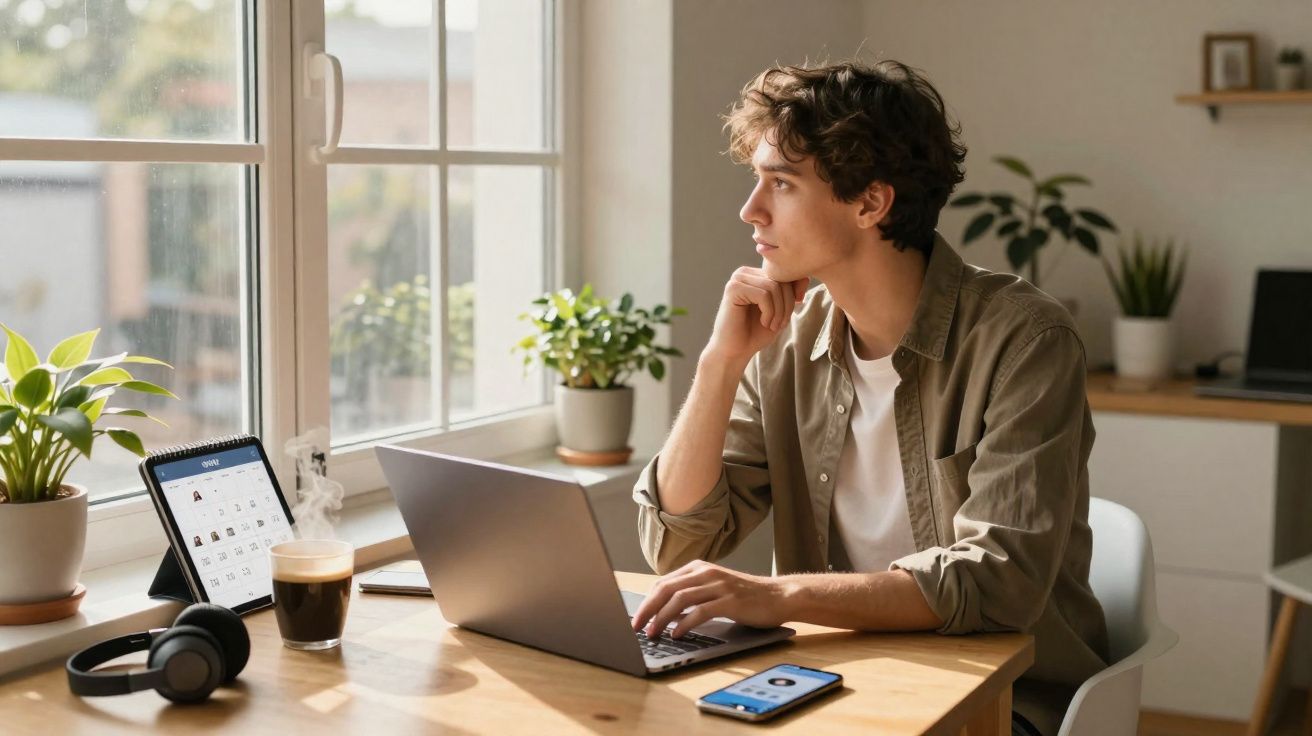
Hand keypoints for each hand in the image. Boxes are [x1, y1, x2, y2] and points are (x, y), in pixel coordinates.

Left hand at [630, 560, 789, 638]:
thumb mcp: (714, 587)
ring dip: (662, 618)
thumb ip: (692, 593)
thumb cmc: (745, 596)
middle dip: (648, 609)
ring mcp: (718, 585)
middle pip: (666, 589)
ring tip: (653, 633)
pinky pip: (700, 611)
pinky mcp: (730, 600)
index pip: (663, 583)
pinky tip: (677, 634)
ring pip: (679, 599)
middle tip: (636, 627)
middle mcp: (706, 572)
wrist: (779, 596)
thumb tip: (663, 612)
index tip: (636, 618)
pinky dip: (684, 624)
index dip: (646, 601)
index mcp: (699, 568)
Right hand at [703, 266, 807, 366]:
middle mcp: (745, 273)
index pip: (785, 275)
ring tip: (772, 326)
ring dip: (779, 311)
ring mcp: (738, 279)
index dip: (793, 296)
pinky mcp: (733, 289)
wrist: (735, 351)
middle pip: (780, 280)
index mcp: (756, 275)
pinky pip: (763, 295)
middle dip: (787, 305)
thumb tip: (806, 278)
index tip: (786, 318)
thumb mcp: (781, 311)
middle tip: (780, 325)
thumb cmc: (756, 332)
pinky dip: (769, 312)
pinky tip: (764, 323)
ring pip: (774, 287)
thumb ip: (791, 293)